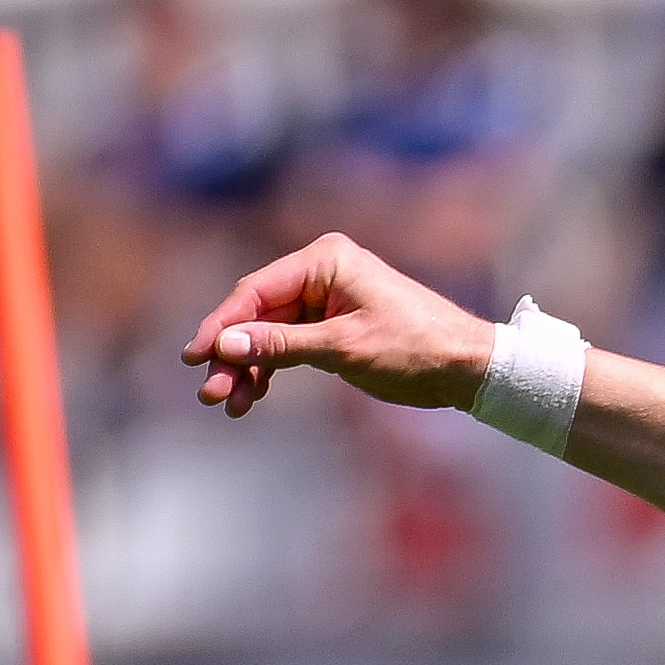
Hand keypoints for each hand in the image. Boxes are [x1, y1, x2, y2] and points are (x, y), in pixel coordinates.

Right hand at [179, 234, 493, 418]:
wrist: (469, 367)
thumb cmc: (416, 349)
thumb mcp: (343, 348)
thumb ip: (282, 346)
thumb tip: (226, 343)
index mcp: (325, 261)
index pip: (256, 292)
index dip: (222, 325)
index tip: (195, 356)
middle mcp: (322, 272)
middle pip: (259, 314)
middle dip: (233, 354)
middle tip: (211, 392)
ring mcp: (328, 299)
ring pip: (271, 334)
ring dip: (249, 368)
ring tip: (230, 404)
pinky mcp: (335, 325)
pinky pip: (292, 345)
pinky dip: (273, 369)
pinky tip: (254, 395)